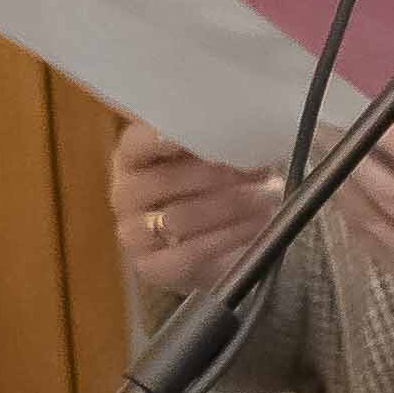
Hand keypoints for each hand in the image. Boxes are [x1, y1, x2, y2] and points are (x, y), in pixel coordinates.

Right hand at [109, 123, 277, 291]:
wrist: (226, 246)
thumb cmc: (222, 187)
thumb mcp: (222, 156)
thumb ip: (220, 139)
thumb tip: (248, 125)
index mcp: (135, 156)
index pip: (138, 142)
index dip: (166, 137)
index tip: (203, 132)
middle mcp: (126, 193)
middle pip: (164, 180)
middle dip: (218, 174)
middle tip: (259, 170)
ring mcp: (133, 233)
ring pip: (180, 217)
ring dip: (231, 205)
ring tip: (267, 196)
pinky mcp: (151, 267)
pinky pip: (189, 254)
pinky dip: (228, 238)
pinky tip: (254, 226)